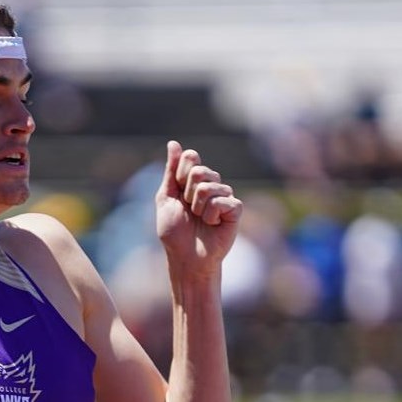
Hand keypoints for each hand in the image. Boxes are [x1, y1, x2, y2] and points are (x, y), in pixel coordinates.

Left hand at [155, 140, 242, 277]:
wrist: (186, 258)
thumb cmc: (175, 233)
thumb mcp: (166, 198)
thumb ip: (171, 171)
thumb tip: (173, 143)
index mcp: (194, 180)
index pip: (190, 157)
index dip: (180, 174)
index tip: (178, 193)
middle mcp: (211, 184)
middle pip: (198, 170)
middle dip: (187, 193)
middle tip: (190, 210)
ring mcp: (225, 196)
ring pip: (208, 187)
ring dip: (197, 207)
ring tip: (201, 220)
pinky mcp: (235, 209)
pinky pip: (222, 200)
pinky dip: (211, 215)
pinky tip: (213, 224)